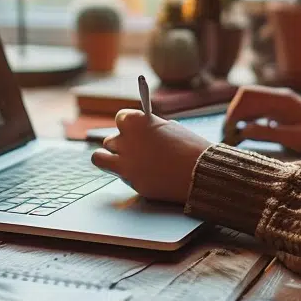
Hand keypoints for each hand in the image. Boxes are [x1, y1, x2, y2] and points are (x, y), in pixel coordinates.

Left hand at [90, 110, 211, 203]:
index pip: (121, 118)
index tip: (134, 129)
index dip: (129, 124)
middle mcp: (126, 141)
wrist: (201, 172)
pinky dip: (125, 175)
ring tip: (122, 161)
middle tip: (134, 149)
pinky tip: (139, 174)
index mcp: (136, 122)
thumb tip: (140, 133)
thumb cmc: (189, 148)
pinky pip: (119, 176)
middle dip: (121, 144)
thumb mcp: (169, 127)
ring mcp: (126, 163)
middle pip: (110, 140)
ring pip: (100, 158)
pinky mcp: (131, 181)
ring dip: (110, 158)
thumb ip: (149, 129)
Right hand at [223, 86, 300, 154]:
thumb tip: (242, 131)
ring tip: (234, 136)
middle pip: (245, 96)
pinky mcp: (279, 109)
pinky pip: (258, 108)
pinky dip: (248, 118)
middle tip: (228, 134)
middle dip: (233, 112)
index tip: (229, 130)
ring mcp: (278, 101)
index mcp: (281, 100)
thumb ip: (267, 133)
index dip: (234, 111)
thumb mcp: (294, 139)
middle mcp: (278, 96)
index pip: (247, 96)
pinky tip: (246, 132)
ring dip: (240, 116)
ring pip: (250, 101)